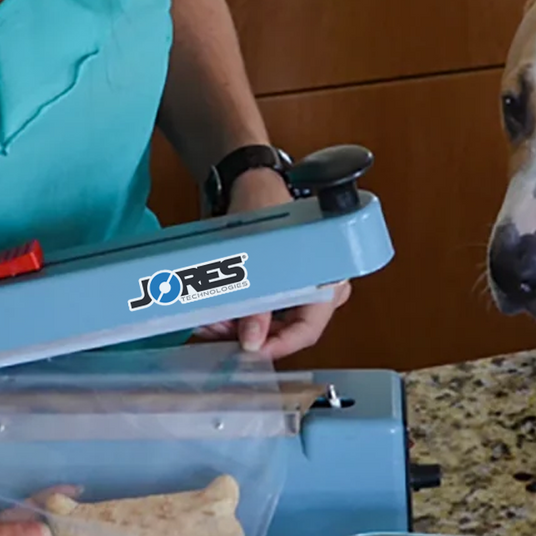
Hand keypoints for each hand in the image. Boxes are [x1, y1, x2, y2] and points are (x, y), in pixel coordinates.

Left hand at [188, 166, 352, 360]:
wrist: (253, 183)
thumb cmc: (267, 205)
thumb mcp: (261, 250)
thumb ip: (259, 301)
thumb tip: (253, 342)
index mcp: (329, 278)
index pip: (308, 329)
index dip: (279, 345)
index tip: (249, 352)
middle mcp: (318, 290)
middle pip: (284, 330)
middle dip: (248, 334)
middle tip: (215, 328)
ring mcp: (297, 290)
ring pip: (268, 324)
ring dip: (236, 326)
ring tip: (206, 319)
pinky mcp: (276, 288)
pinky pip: (259, 312)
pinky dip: (235, 315)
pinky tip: (212, 313)